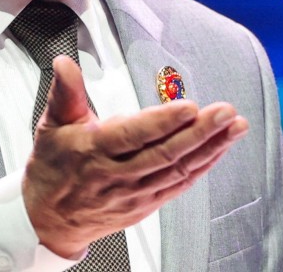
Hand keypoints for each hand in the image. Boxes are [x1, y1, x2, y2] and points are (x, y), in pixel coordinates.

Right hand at [22, 56, 247, 257]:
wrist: (48, 219)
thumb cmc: (53, 167)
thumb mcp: (51, 125)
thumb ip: (65, 92)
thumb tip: (65, 64)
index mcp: (93, 151)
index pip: (133, 135)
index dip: (163, 122)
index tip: (189, 106)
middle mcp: (116, 175)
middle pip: (164, 154)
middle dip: (200, 132)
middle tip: (225, 112)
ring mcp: (133, 193)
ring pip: (178, 170)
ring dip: (210, 148)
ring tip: (234, 127)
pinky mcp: (145, 205)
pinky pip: (179, 185)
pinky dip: (202, 167)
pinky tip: (219, 149)